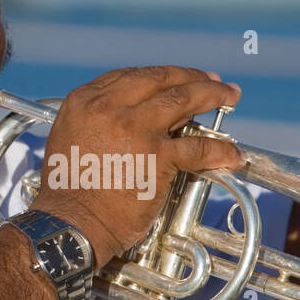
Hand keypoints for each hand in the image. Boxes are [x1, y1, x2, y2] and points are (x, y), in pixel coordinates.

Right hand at [32, 66, 242, 268]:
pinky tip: (233, 153)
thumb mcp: (70, 138)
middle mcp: (109, 108)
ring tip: (230, 96)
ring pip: (183, 100)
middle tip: (213, 81)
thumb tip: (130, 117)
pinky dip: (220, 150)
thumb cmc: (67, 192)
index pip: (131, 76)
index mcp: (86, 101)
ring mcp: (135, 129)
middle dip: (192, 77)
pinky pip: (198, 147)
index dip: (161, 75)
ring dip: (212, 96)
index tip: (178, 77)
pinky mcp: (157, 156)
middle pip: (160, 80)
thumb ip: (97, 121)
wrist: (70, 224)